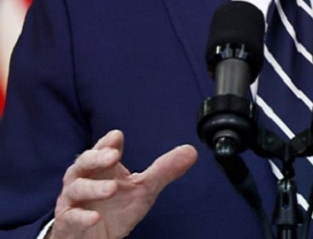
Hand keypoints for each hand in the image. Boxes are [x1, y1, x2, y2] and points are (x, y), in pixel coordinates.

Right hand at [50, 129, 196, 238]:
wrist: (95, 238)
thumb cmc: (115, 208)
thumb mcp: (143, 189)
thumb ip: (164, 171)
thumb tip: (191, 151)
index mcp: (101, 168)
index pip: (101, 150)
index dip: (107, 143)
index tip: (117, 136)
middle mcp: (83, 179)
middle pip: (84, 163)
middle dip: (97, 158)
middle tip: (113, 156)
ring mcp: (73, 201)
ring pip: (77, 188)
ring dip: (94, 188)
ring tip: (112, 188)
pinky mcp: (68, 222)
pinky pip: (71, 217)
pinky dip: (82, 217)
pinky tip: (95, 217)